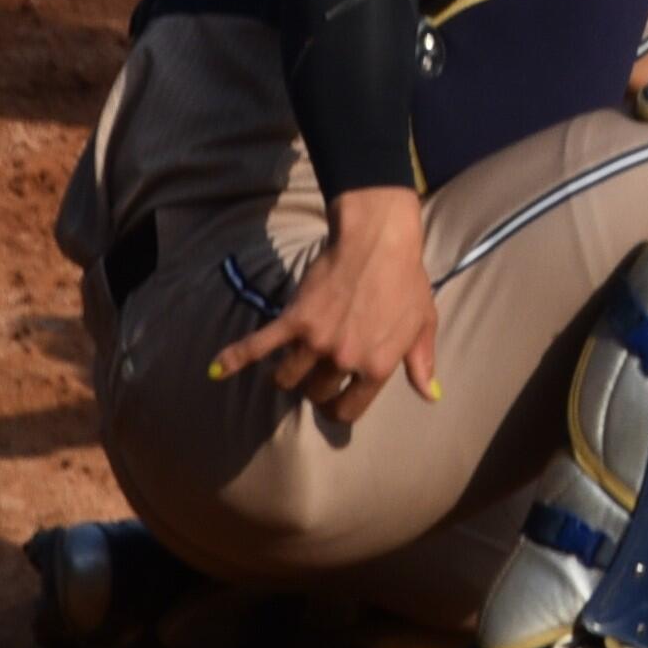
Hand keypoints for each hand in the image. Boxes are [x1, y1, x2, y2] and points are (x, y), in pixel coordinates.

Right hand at [210, 186, 438, 423]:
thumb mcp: (424, 322)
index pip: (349, 409)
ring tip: (293, 362)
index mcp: (378, 365)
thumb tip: (430, 395)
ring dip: (288, 374)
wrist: (380, 238)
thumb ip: (422, 362)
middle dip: (315, 387)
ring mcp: (318, 341)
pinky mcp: (294, 320)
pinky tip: (216, 370)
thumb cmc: (406, 279)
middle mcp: (345, 359)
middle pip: (315, 393)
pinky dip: (235, 359)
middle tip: (317, 372)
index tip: (334, 403)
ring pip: (287, 378)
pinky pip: (258, 346)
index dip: (340, 408)